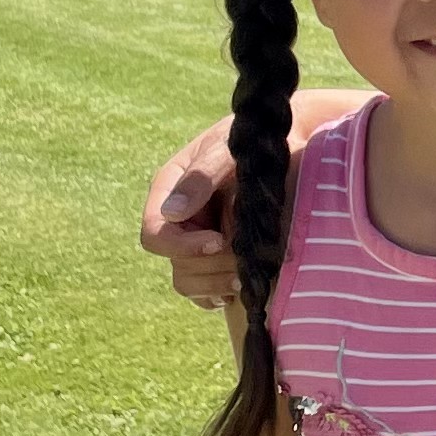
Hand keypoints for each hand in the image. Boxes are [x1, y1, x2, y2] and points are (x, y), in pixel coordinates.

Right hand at [143, 126, 238, 312]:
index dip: (182, 245)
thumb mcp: (226, 149)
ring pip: (188, 282)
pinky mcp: (214, 260)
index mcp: (168, 192)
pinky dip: (220, 292)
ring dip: (216, 282)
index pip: (154, 234)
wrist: (281, 150)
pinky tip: (243, 284)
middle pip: (175, 263)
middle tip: (244, 259)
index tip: (217, 241)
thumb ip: (202, 176)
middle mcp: (177, 221)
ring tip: (247, 275)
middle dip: (209, 265)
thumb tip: (172, 212)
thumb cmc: (250, 143)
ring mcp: (194, 242)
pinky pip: (204, 292)